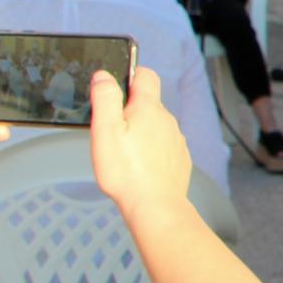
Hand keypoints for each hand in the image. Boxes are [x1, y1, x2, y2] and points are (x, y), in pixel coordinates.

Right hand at [87, 65, 191, 212]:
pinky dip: (151, 151)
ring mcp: (176, 139)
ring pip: (155, 126)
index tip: (115, 91)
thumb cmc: (126, 172)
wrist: (155, 207)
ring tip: (124, 154)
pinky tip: (139, 167)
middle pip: (148, 103)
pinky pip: (163, 146)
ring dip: (140, 133)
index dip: (129, 75)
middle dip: (130, 111)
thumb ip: (105, 99)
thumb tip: (104, 76)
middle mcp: (167, 120)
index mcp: (148, 108)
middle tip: (111, 132)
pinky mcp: (179, 158)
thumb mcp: (105, 131)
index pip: (145, 74)